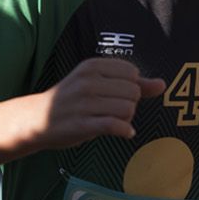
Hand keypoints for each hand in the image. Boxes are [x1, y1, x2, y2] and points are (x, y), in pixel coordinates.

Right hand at [35, 58, 165, 147]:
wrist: (36, 120)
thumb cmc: (72, 101)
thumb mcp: (97, 84)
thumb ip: (131, 83)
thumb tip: (162, 84)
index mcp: (91, 66)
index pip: (132, 73)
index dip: (131, 87)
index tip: (116, 95)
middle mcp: (88, 81)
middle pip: (133, 92)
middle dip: (130, 105)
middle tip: (114, 112)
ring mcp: (84, 103)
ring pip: (128, 109)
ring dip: (126, 119)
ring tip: (114, 122)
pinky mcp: (82, 124)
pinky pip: (116, 126)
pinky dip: (125, 131)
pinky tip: (123, 133)